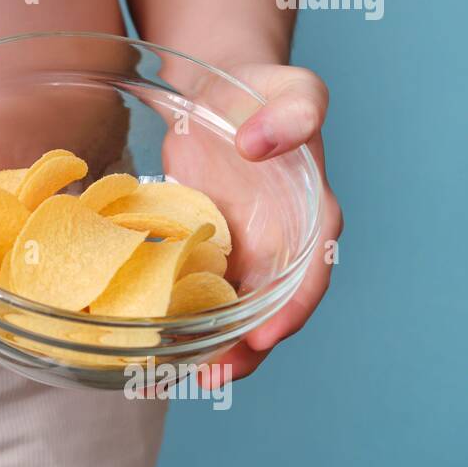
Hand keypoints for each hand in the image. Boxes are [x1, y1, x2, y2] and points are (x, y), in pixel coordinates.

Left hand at [210, 63, 342, 379]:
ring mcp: (243, 254)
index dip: (291, 309)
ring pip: (234, 314)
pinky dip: (182, 321)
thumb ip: (294, 112)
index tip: (264, 335)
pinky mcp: (206, 253)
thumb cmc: (262, 91)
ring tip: (181, 377)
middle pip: (271, 311)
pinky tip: (154, 344)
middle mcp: (282, 247)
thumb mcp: (292, 89)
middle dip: (247, 349)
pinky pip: (198, 295)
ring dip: (214, 349)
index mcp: (313, 218)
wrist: (222, 91)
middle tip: (215, 377)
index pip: (310, 275)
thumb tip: (261, 143)